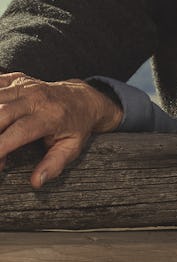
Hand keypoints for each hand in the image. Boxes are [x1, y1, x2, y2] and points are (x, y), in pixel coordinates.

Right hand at [0, 72, 122, 186]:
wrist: (83, 98)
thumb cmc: (76, 126)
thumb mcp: (72, 148)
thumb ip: (54, 165)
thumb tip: (36, 182)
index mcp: (51, 116)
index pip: (19, 131)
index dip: (1, 146)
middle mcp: (36, 98)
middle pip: (1, 113)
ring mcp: (25, 86)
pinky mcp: (16, 79)